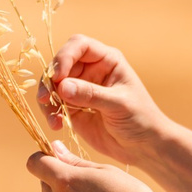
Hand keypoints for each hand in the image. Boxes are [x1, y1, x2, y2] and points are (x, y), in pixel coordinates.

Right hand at [41, 34, 171, 167]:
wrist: (144, 146)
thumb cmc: (141, 119)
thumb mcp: (119, 104)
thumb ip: (91, 94)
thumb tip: (62, 86)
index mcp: (107, 60)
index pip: (79, 46)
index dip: (65, 56)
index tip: (57, 76)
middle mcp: (90, 71)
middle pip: (60, 65)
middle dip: (50, 80)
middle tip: (47, 98)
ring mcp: (80, 89)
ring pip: (52, 85)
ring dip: (47, 99)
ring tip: (53, 117)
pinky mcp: (73, 108)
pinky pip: (53, 105)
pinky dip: (50, 113)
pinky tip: (57, 125)